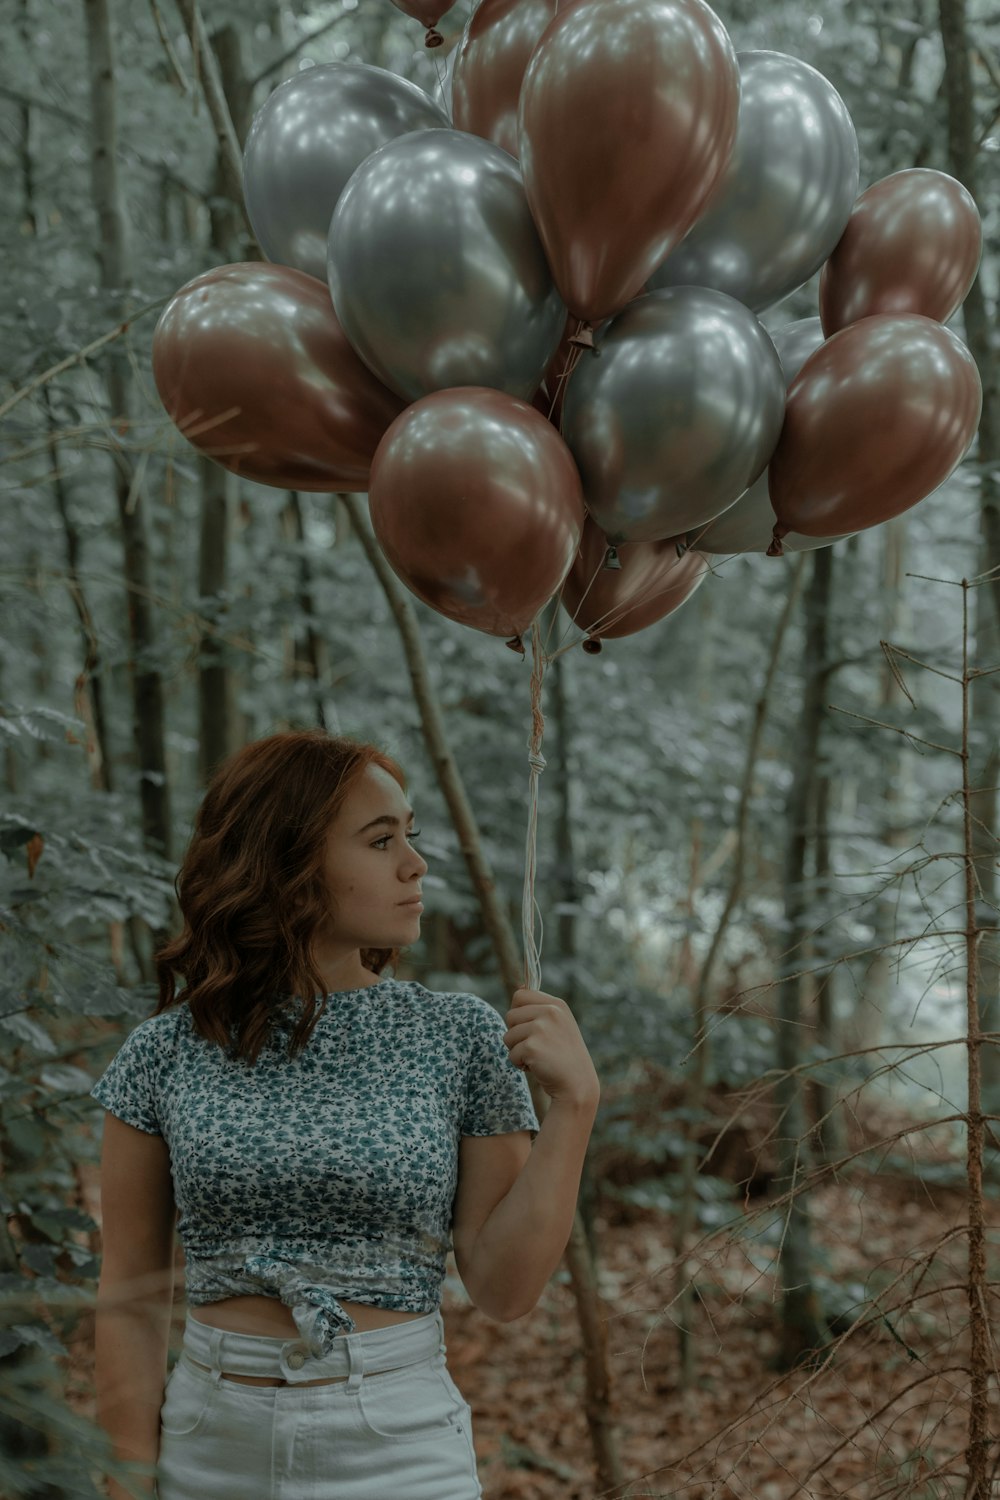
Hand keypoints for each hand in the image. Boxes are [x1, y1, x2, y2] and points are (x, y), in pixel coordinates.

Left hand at [503, 988, 599, 1106]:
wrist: (577, 1084)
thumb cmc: (564, 1056)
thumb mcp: (559, 1024)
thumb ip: (540, 1008)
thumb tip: (519, 987)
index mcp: (556, 1004)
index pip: (520, 995)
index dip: (518, 1012)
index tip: (529, 1027)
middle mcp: (550, 1012)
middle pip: (510, 1016)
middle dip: (516, 1034)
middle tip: (536, 1046)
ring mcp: (541, 1029)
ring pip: (508, 1036)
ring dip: (517, 1050)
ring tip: (537, 1057)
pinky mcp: (532, 1047)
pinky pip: (511, 1054)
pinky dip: (519, 1064)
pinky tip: (537, 1067)